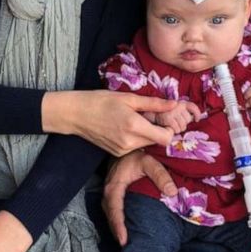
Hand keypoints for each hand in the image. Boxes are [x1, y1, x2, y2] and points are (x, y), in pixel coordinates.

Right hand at [42, 90, 177, 155]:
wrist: (76, 114)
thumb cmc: (100, 101)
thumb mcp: (128, 98)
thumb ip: (154, 103)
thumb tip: (175, 104)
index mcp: (134, 126)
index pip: (165, 138)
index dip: (169, 129)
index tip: (163, 119)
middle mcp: (130, 142)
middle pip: (156, 141)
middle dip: (157, 129)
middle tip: (147, 116)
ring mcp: (122, 150)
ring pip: (145, 144)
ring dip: (145, 134)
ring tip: (132, 120)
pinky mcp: (116, 153)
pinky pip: (134, 147)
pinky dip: (134, 138)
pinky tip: (123, 127)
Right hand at [103, 152, 176, 245]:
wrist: (128, 143)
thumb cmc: (137, 153)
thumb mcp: (150, 161)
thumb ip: (160, 175)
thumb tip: (172, 192)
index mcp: (115, 186)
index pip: (114, 209)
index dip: (118, 225)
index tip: (124, 240)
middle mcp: (108, 191)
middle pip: (110, 215)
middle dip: (117, 231)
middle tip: (127, 247)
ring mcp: (109, 192)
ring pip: (110, 214)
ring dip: (117, 227)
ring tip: (127, 242)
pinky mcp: (113, 192)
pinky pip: (113, 210)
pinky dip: (117, 220)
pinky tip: (126, 227)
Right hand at [154, 100, 201, 132]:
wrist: (149, 115)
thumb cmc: (162, 114)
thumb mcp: (174, 110)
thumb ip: (183, 112)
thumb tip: (193, 118)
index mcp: (180, 102)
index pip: (193, 107)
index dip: (197, 114)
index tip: (197, 119)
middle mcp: (177, 105)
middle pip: (188, 119)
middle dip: (183, 124)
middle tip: (175, 123)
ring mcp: (173, 111)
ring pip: (183, 126)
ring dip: (178, 129)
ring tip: (171, 125)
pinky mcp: (168, 118)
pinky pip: (177, 129)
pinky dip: (173, 131)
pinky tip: (168, 127)